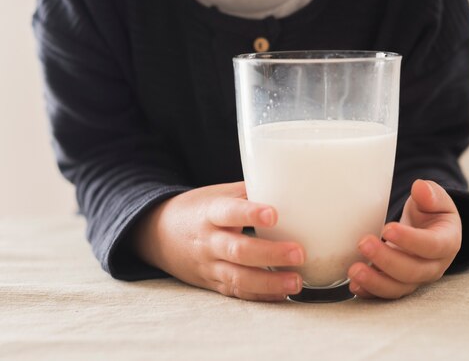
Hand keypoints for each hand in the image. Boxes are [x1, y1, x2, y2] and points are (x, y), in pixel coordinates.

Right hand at [132, 182, 304, 300]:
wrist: (157, 234)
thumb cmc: (197, 209)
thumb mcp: (217, 194)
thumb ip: (249, 192)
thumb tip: (287, 185)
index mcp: (209, 213)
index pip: (229, 212)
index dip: (251, 214)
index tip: (274, 214)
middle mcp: (208, 242)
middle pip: (238, 251)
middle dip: (270, 254)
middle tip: (298, 252)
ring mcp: (209, 266)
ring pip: (239, 278)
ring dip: (270, 283)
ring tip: (296, 281)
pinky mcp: (213, 283)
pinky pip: (237, 292)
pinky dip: (260, 296)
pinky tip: (282, 295)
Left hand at [348, 179, 461, 298]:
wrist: (425, 229)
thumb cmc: (429, 212)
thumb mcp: (435, 199)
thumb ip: (430, 194)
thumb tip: (421, 188)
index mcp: (447, 242)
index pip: (431, 245)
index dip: (410, 240)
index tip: (387, 229)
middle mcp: (433, 266)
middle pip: (413, 271)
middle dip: (386, 260)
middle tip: (364, 243)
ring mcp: (415, 279)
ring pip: (398, 288)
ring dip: (375, 281)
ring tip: (354, 270)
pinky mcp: (398, 285)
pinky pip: (385, 294)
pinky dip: (369, 292)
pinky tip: (353, 285)